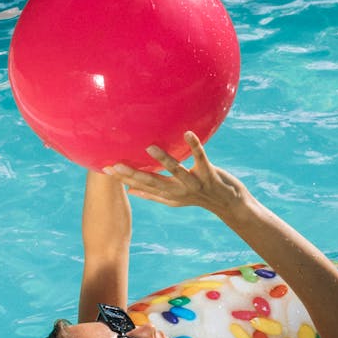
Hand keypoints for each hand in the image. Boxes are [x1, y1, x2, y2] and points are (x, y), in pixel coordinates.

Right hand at [105, 132, 247, 217]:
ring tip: (150, 148)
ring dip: (164, 160)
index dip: (125, 178)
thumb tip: (131, 189)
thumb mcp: (176, 197)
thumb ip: (153, 193)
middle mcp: (180, 191)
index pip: (143, 186)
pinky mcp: (210, 175)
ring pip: (177, 171)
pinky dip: (195, 146)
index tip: (106, 169)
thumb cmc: (201, 196)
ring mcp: (195, 184)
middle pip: (154, 182)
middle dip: (134, 173)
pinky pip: (201, 159)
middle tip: (116, 164)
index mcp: (169, 194)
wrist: (230, 205)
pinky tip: (188, 133)